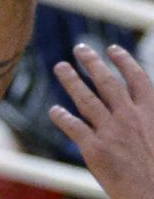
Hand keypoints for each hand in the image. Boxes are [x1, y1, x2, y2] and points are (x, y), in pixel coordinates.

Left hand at [49, 44, 153, 198]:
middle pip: (108, 82)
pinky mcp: (95, 150)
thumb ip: (150, 120)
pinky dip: (62, 117)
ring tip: (60, 66)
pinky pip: (74, 127)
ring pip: (86, 99)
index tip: (112, 49)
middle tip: (79, 49)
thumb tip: (142, 108)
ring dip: (72, 80)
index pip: (137, 78)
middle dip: (93, 62)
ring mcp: (111, 132)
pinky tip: (54, 110)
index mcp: (152, 113)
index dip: (124, 61)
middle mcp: (130, 117)